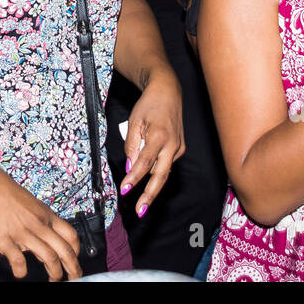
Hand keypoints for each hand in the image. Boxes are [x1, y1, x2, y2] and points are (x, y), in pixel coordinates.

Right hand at [0, 169, 82, 279]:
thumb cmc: (6, 192)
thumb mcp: (32, 203)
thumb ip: (40, 222)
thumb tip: (44, 240)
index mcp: (46, 215)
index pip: (71, 235)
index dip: (76, 251)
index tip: (75, 259)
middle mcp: (38, 225)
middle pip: (64, 251)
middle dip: (73, 268)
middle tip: (73, 278)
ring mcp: (23, 233)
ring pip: (49, 258)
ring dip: (54, 273)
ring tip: (53, 279)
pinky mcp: (6, 240)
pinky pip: (19, 261)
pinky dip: (21, 271)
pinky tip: (21, 272)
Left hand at [119, 68, 184, 217]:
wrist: (167, 92)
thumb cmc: (149, 105)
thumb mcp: (134, 122)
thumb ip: (132, 146)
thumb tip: (130, 167)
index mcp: (159, 136)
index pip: (144, 162)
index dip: (134, 178)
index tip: (124, 190)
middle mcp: (172, 144)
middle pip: (161, 175)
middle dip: (150, 195)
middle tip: (140, 211)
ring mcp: (178, 147)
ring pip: (163, 171)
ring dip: (152, 187)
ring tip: (141, 203)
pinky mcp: (179, 148)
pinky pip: (165, 164)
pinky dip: (155, 172)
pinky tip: (147, 178)